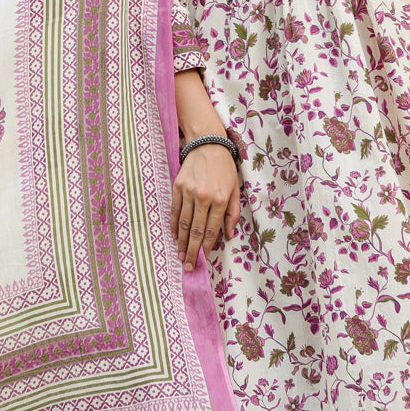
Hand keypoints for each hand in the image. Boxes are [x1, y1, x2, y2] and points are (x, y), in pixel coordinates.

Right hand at [170, 144, 240, 271]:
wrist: (208, 145)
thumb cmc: (225, 169)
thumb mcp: (235, 190)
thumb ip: (232, 214)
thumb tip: (228, 236)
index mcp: (220, 199)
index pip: (212, 230)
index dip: (207, 247)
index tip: (203, 259)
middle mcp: (204, 197)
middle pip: (196, 231)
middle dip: (192, 251)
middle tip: (188, 266)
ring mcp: (189, 192)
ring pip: (184, 223)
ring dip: (182, 242)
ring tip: (180, 256)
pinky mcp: (178, 187)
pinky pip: (175, 211)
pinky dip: (174, 226)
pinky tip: (174, 237)